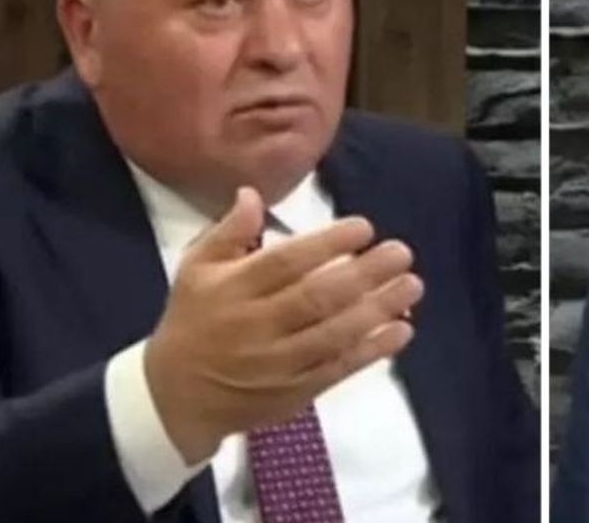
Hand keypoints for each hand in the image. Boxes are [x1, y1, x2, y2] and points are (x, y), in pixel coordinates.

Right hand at [143, 187, 422, 463]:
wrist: (177, 397)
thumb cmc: (193, 321)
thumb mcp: (195, 269)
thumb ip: (227, 231)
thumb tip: (251, 192)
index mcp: (233, 289)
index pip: (286, 262)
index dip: (327, 244)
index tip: (364, 227)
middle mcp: (257, 325)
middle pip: (317, 297)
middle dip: (365, 274)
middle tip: (402, 252)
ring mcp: (278, 362)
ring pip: (334, 334)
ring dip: (378, 310)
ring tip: (412, 285)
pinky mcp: (295, 391)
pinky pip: (338, 369)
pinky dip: (372, 351)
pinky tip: (402, 330)